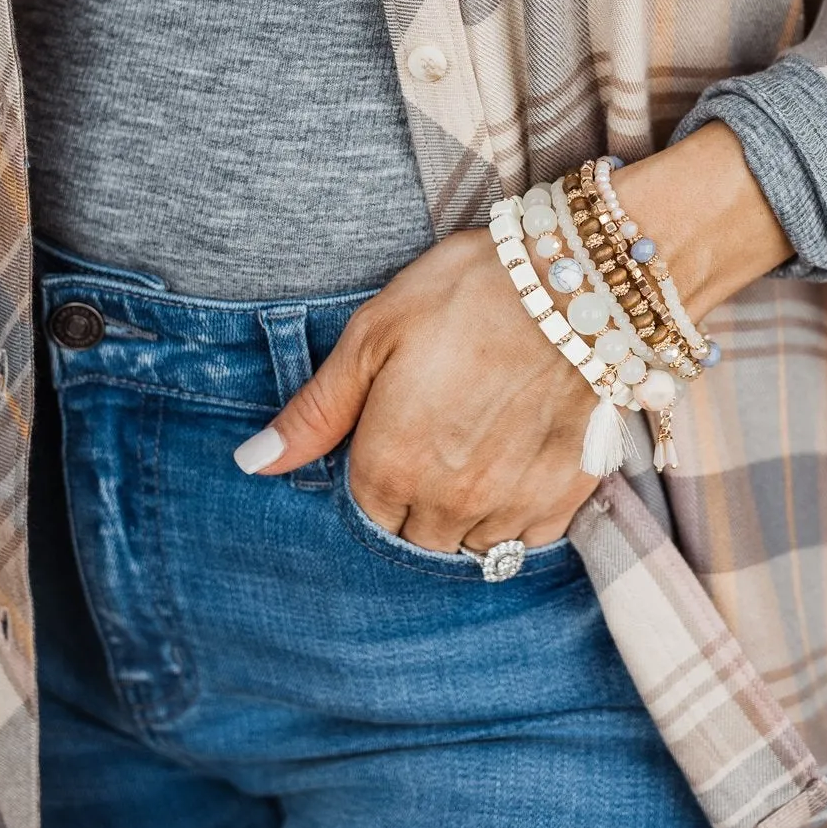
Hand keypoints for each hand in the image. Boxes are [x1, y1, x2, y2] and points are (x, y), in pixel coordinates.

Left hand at [236, 226, 601, 551]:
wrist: (575, 282)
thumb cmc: (466, 294)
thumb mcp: (374, 335)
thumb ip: (316, 411)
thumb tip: (252, 464)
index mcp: (389, 466)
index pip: (366, 516)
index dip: (377, 478)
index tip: (396, 437)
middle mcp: (446, 501)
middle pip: (417, 538)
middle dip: (418, 503)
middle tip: (440, 440)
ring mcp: (509, 505)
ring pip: (471, 546)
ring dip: (466, 515)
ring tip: (480, 452)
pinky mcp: (564, 496)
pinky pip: (526, 540)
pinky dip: (516, 518)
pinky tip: (518, 468)